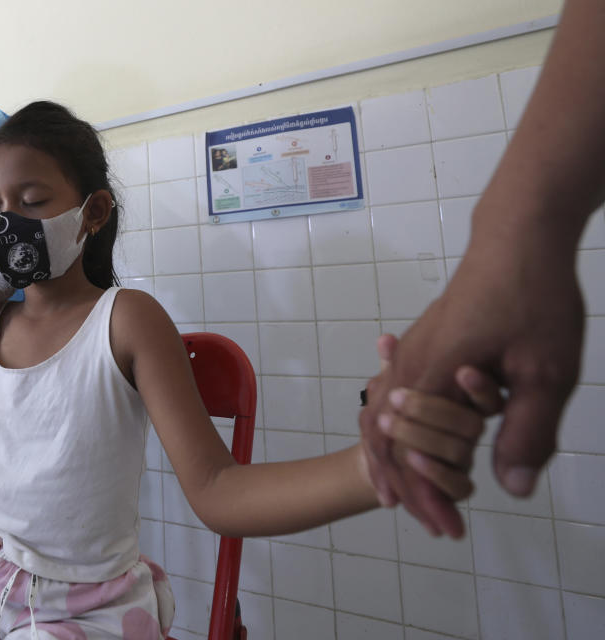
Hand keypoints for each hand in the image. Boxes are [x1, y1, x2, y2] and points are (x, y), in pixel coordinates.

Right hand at [360, 230, 583, 536]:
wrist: (516, 236)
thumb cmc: (533, 296)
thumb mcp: (547, 371)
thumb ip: (527, 433)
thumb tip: (511, 488)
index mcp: (431, 378)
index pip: (413, 455)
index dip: (430, 498)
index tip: (452, 529)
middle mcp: (406, 368)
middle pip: (386, 442)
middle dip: (410, 488)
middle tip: (439, 523)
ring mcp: (407, 353)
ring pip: (379, 418)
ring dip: (392, 460)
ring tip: (405, 494)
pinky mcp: (418, 344)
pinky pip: (388, 395)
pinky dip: (391, 429)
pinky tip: (398, 437)